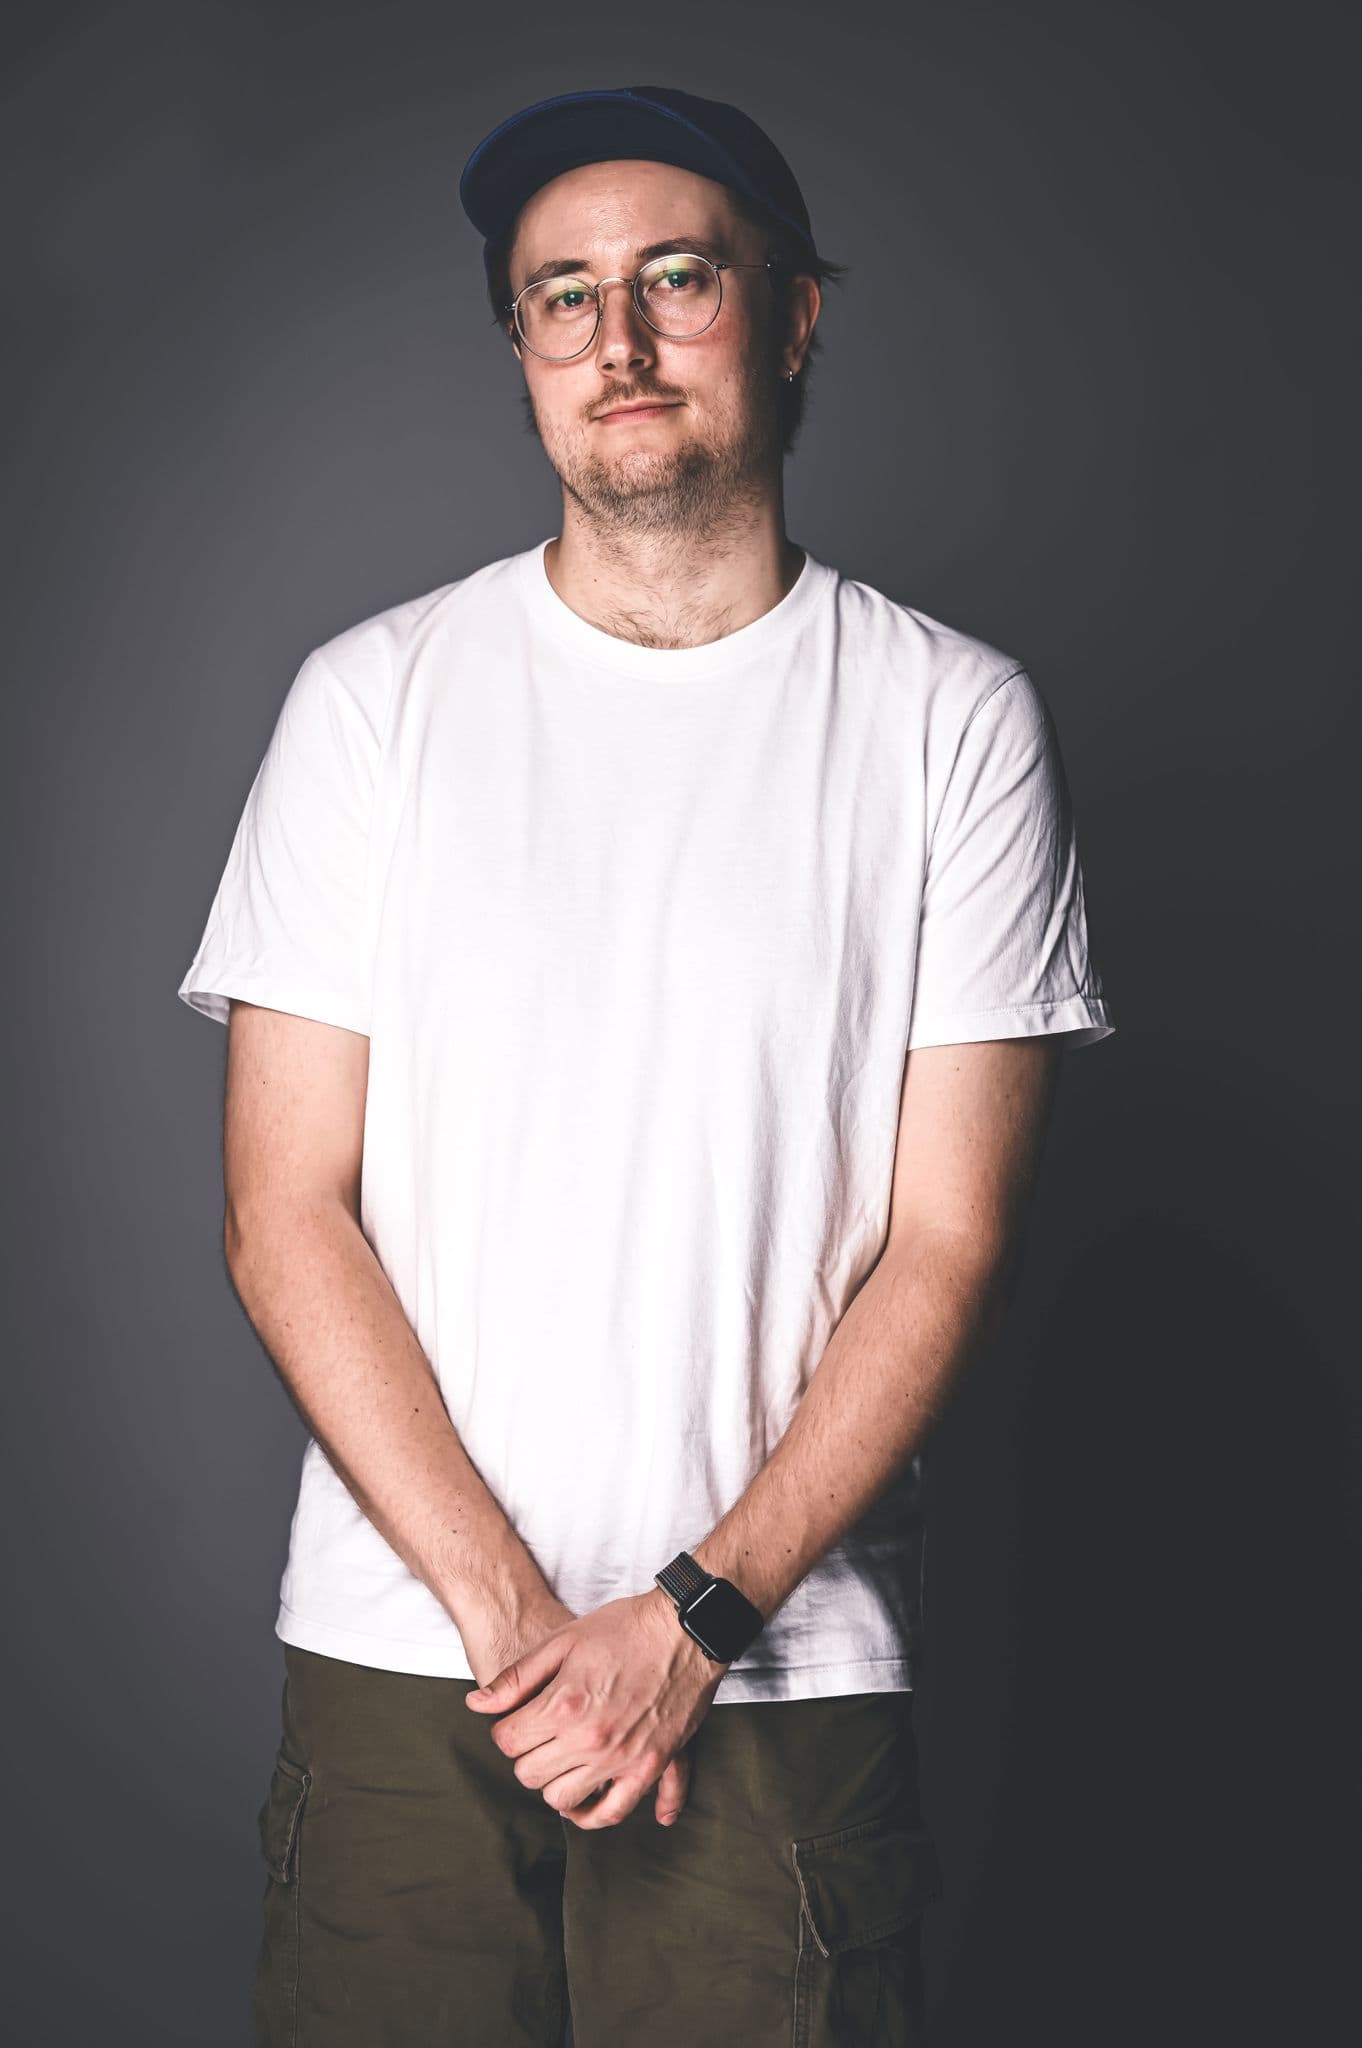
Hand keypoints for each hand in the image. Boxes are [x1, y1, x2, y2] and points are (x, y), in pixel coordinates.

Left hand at [464, 1587, 726, 1830]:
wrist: (684, 1631)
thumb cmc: (623, 1628)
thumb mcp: (562, 1641)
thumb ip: (516, 1678)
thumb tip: (475, 1704)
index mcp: (563, 1705)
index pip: (508, 1742)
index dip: (507, 1729)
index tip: (519, 1718)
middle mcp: (589, 1739)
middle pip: (529, 1774)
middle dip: (527, 1755)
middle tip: (539, 1735)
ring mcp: (621, 1758)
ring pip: (563, 1800)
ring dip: (554, 1782)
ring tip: (560, 1759)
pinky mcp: (650, 1768)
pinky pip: (613, 1812)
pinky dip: (593, 1815)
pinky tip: (584, 1802)